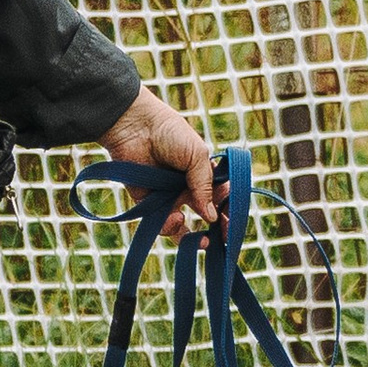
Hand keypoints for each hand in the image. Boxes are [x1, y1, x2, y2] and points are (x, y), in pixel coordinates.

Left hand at [103, 85, 217, 238]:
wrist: (135, 126)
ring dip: (191, 234)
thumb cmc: (170, 133)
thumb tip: (212, 217)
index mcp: (202, 172)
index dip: (227, 211)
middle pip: (202, 213)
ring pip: (180, 223)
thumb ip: (205, 186)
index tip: (232, 225)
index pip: (220, 197)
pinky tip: (177, 219)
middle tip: (221, 240)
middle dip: (214, 230)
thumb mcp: (197, 155)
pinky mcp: (147, 201)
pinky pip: (158, 221)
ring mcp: (167, 195)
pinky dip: (169, 226)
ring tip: (201, 240)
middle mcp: (185, 186)